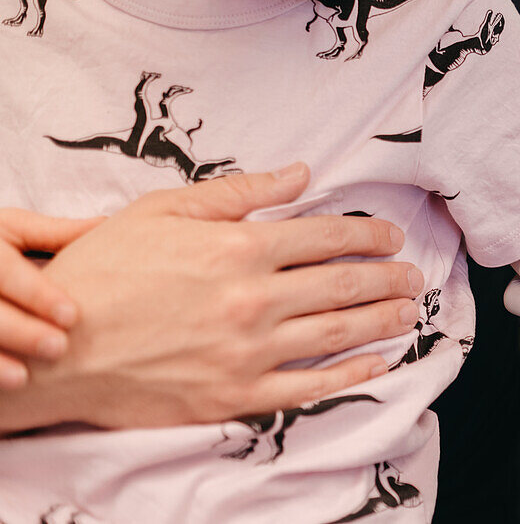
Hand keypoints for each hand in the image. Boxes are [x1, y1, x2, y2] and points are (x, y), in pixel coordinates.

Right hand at [1, 164, 422, 431]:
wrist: (56, 347)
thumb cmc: (106, 271)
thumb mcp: (164, 210)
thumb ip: (240, 192)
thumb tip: (301, 174)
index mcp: (239, 248)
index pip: (327, 236)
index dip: (368, 235)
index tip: (390, 237)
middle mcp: (254, 299)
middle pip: (343, 285)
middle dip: (387, 278)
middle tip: (413, 276)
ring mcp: (248, 352)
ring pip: (337, 333)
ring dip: (382, 321)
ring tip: (408, 313)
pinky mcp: (236, 395)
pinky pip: (309, 387)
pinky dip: (350, 375)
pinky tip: (376, 364)